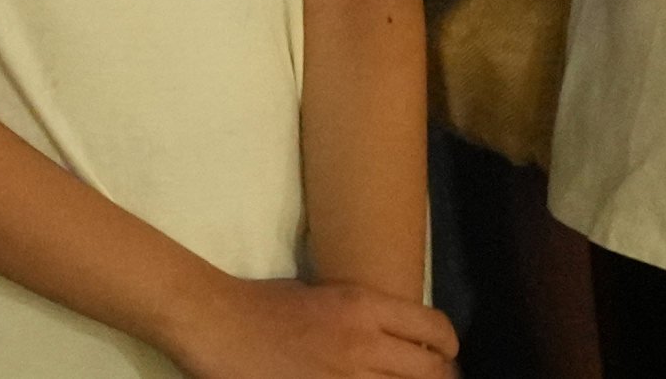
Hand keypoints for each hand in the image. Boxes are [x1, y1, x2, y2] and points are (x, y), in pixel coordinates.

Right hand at [161, 275, 457, 378]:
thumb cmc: (264, 303)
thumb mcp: (322, 294)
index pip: (433, 328)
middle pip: (431, 371)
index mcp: (363, 307)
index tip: (445, 354)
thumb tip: (390, 335)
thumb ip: (361, 315)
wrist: (217, 323)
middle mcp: (364, 345)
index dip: (448, 345)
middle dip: (441, 378)